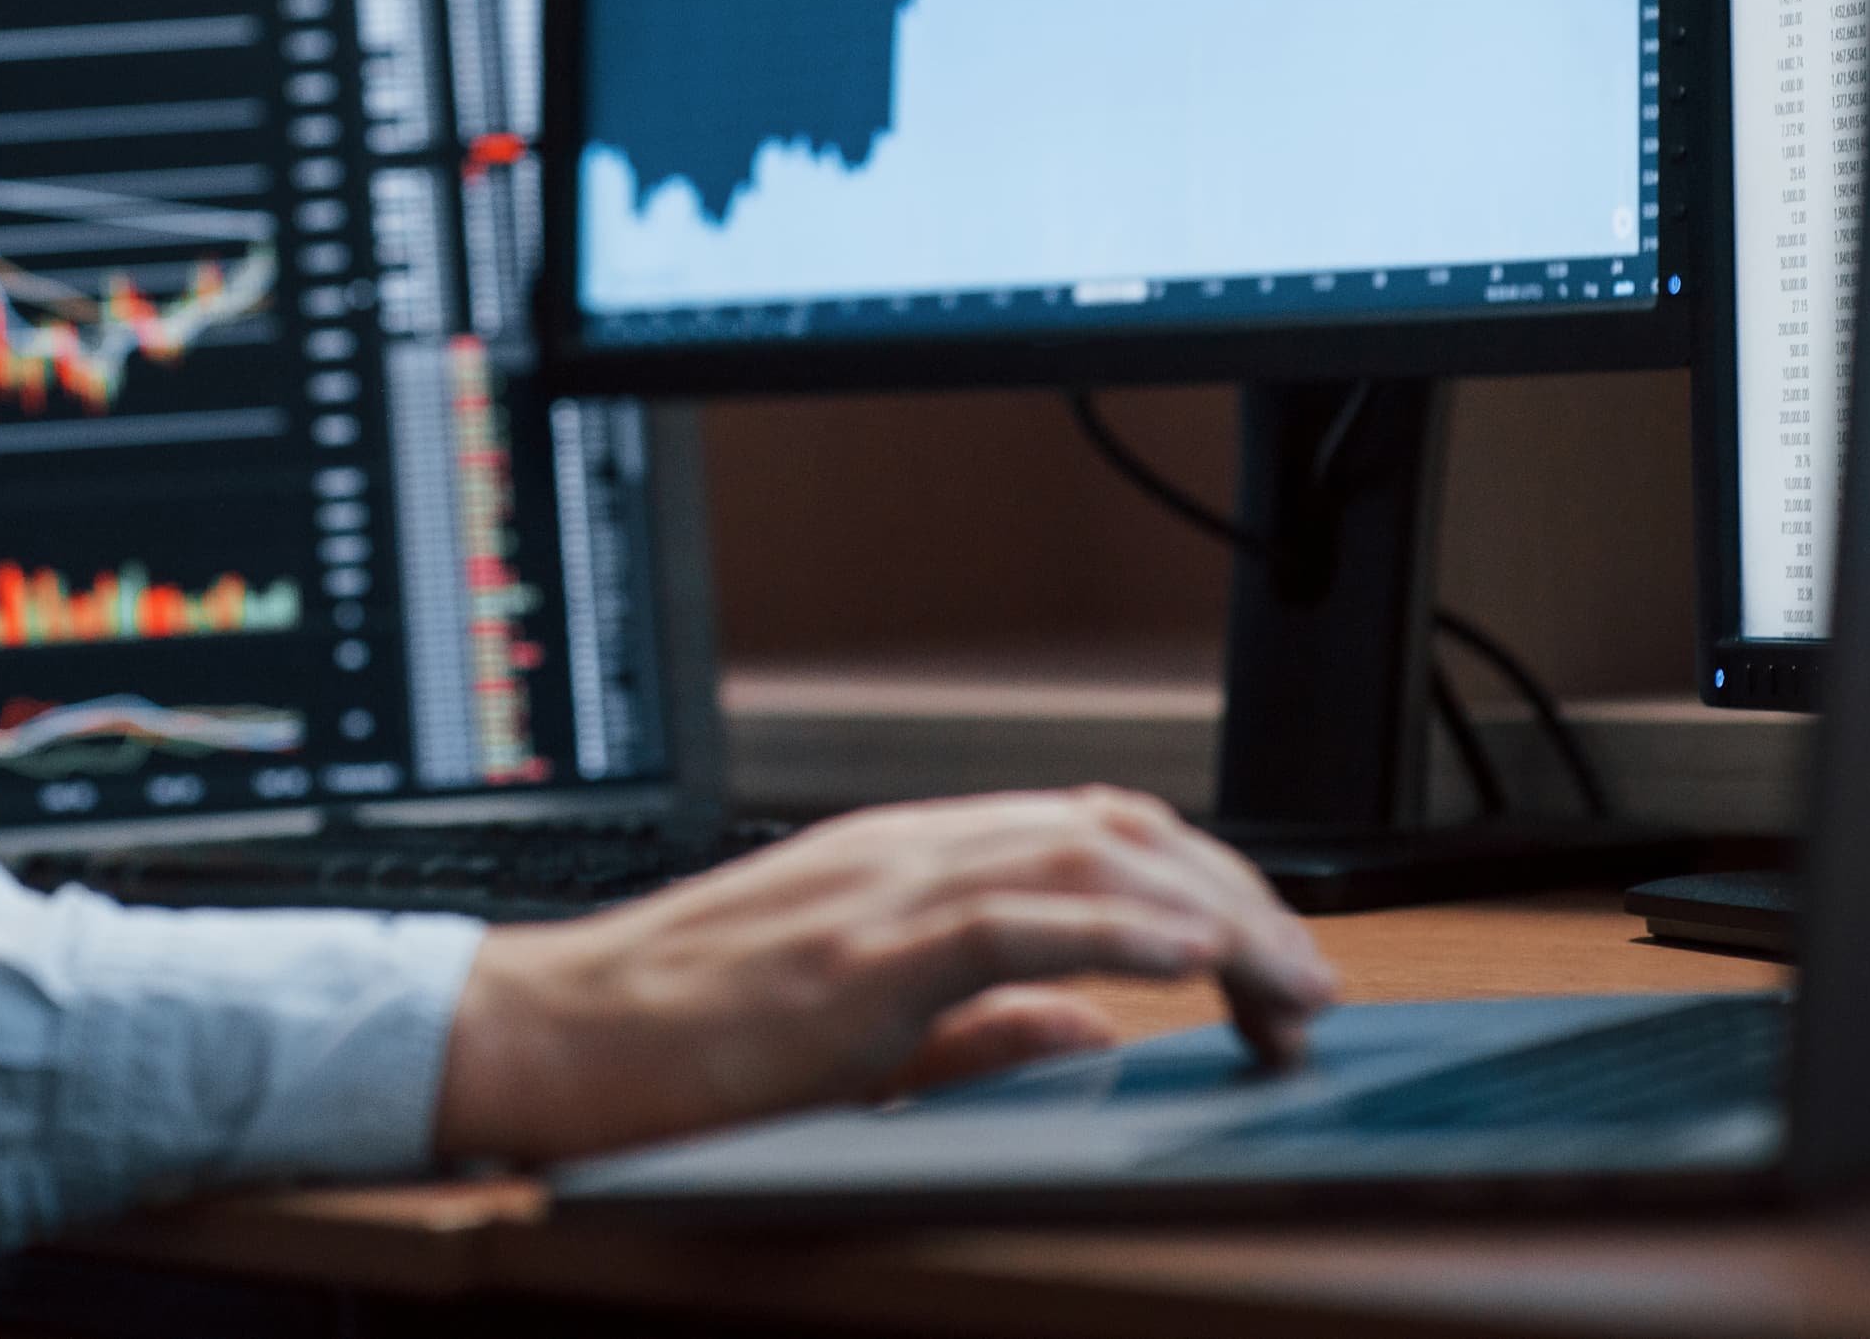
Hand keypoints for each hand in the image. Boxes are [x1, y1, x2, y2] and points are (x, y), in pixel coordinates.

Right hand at [430, 787, 1334, 1163]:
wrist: (557, 1035)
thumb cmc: (686, 1039)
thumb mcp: (863, 1032)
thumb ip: (982, 1024)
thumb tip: (1095, 1028)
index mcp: (909, 860)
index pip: (1093, 833)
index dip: (1204, 884)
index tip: (1272, 964)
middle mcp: (908, 850)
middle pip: (1117, 830)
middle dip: (1239, 896)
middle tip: (1311, 983)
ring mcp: (884, 891)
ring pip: (1088, 859)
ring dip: (1212, 918)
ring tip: (1287, 980)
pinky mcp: (861, 953)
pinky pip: (1014, 920)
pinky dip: (1116, 930)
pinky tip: (1188, 960)